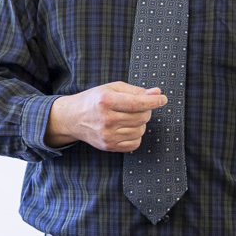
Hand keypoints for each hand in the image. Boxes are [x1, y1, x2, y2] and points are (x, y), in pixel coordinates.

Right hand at [44, 81, 167, 150]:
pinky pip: (135, 143)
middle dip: (146, 110)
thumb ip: (135, 90)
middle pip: (142, 117)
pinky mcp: (108, 146)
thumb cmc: (94, 100)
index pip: (137, 103)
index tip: (163, 99)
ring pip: (140, 130)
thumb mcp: (112, 89)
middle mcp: (106, 119)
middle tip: (138, 106)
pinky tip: (127, 128)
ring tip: (129, 117)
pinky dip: (136, 135)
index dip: (153, 101)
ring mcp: (107, 135)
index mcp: (105, 101)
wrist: (72, 118)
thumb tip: (157, 93)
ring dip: (141, 123)